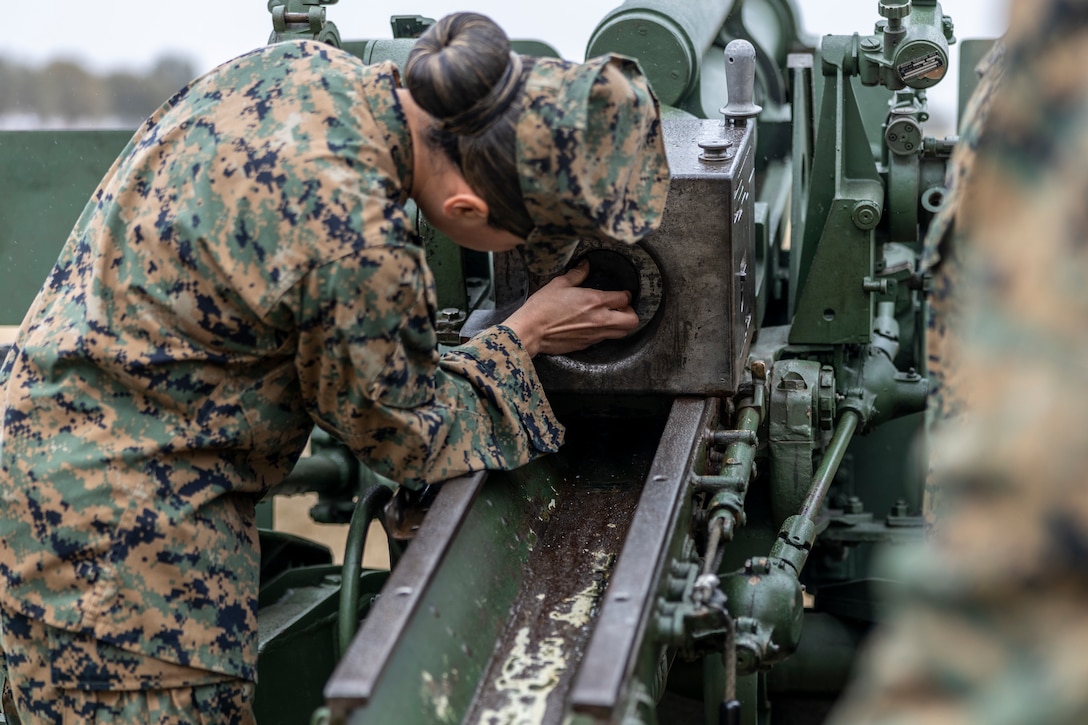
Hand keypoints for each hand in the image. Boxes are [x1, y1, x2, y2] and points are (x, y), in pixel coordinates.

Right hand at [502, 260, 639, 356]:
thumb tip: (585, 265)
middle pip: (632, 320)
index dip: (626, 295)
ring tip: (612, 318)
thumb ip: (577, 274)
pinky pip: (605, 340)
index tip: (621, 294)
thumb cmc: (543, 307)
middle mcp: (600, 320)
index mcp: (595, 301)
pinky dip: (605, 333)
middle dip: (630, 313)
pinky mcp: (587, 345)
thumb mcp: (559, 284)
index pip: (625, 299)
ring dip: (621, 325)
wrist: (531, 331)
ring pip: (622, 333)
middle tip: (621, 308)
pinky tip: (594, 326)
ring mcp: (594, 335)